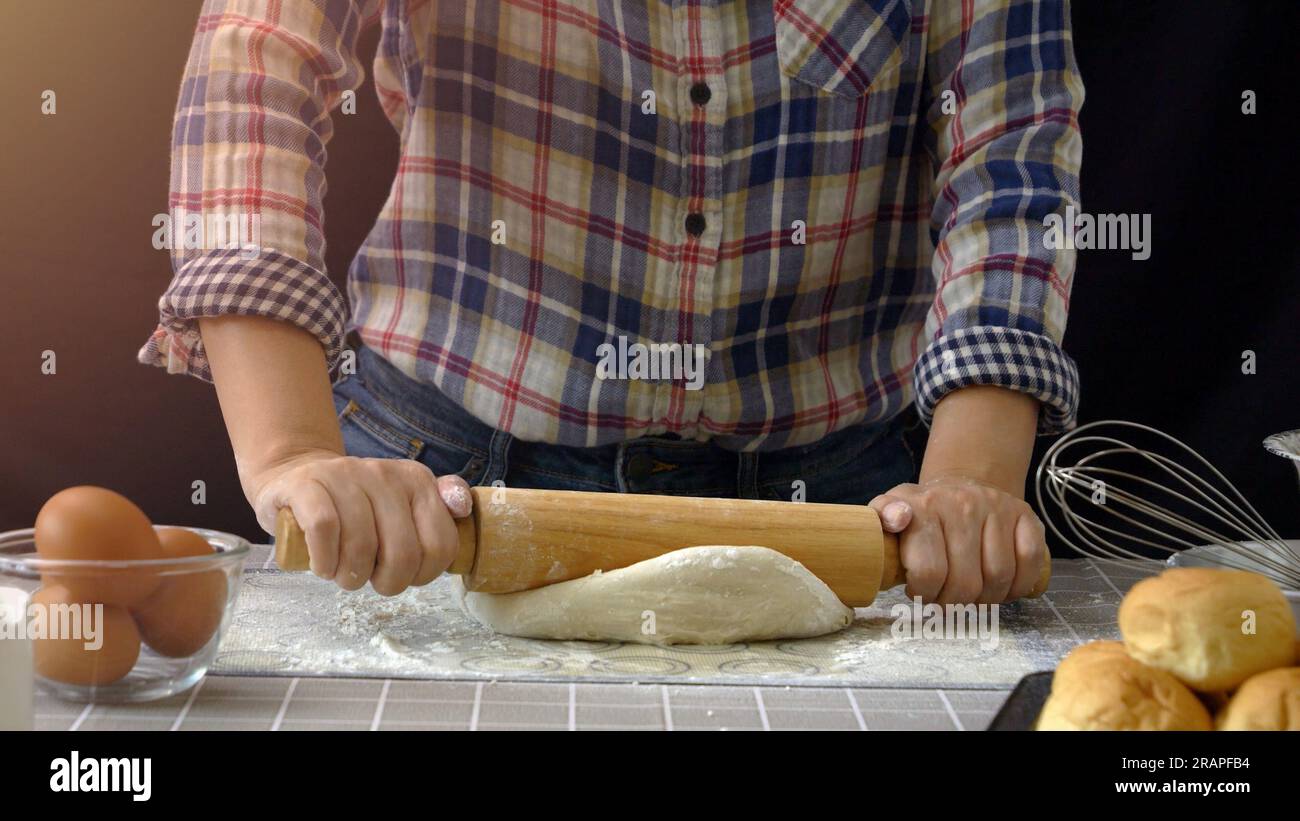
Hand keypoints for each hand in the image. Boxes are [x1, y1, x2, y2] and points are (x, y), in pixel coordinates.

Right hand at [243, 449, 472, 594]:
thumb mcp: (403, 505)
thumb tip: (463, 508)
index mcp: (417, 480)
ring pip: (362, 545)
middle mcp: (385, 473)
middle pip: (403, 552)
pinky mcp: (307, 485)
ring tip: (343, 574)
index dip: (423, 575)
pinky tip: (322, 566)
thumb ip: (440, 509)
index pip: (440, 544)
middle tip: (370, 579)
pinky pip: (324, 529)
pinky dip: (324, 561)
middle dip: (388, 582)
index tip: (404, 576)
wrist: (297, 477)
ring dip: (351, 576)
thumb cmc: (357, 507)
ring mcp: (345, 475)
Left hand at [869, 476, 1045, 603]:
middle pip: (966, 582)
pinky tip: (1000, 587)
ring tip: (970, 595)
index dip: (924, 594)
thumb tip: (896, 519)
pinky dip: (1018, 584)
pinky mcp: (1025, 515)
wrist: (961, 486)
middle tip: (945, 599)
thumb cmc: (922, 512)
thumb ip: (881, 517)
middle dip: (953, 602)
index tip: (920, 592)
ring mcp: (997, 508)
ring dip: (985, 599)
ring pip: (999, 577)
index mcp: (924, 507)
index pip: (929, 571)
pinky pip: (1030, 561)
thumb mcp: (889, 510)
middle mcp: (962, 504)